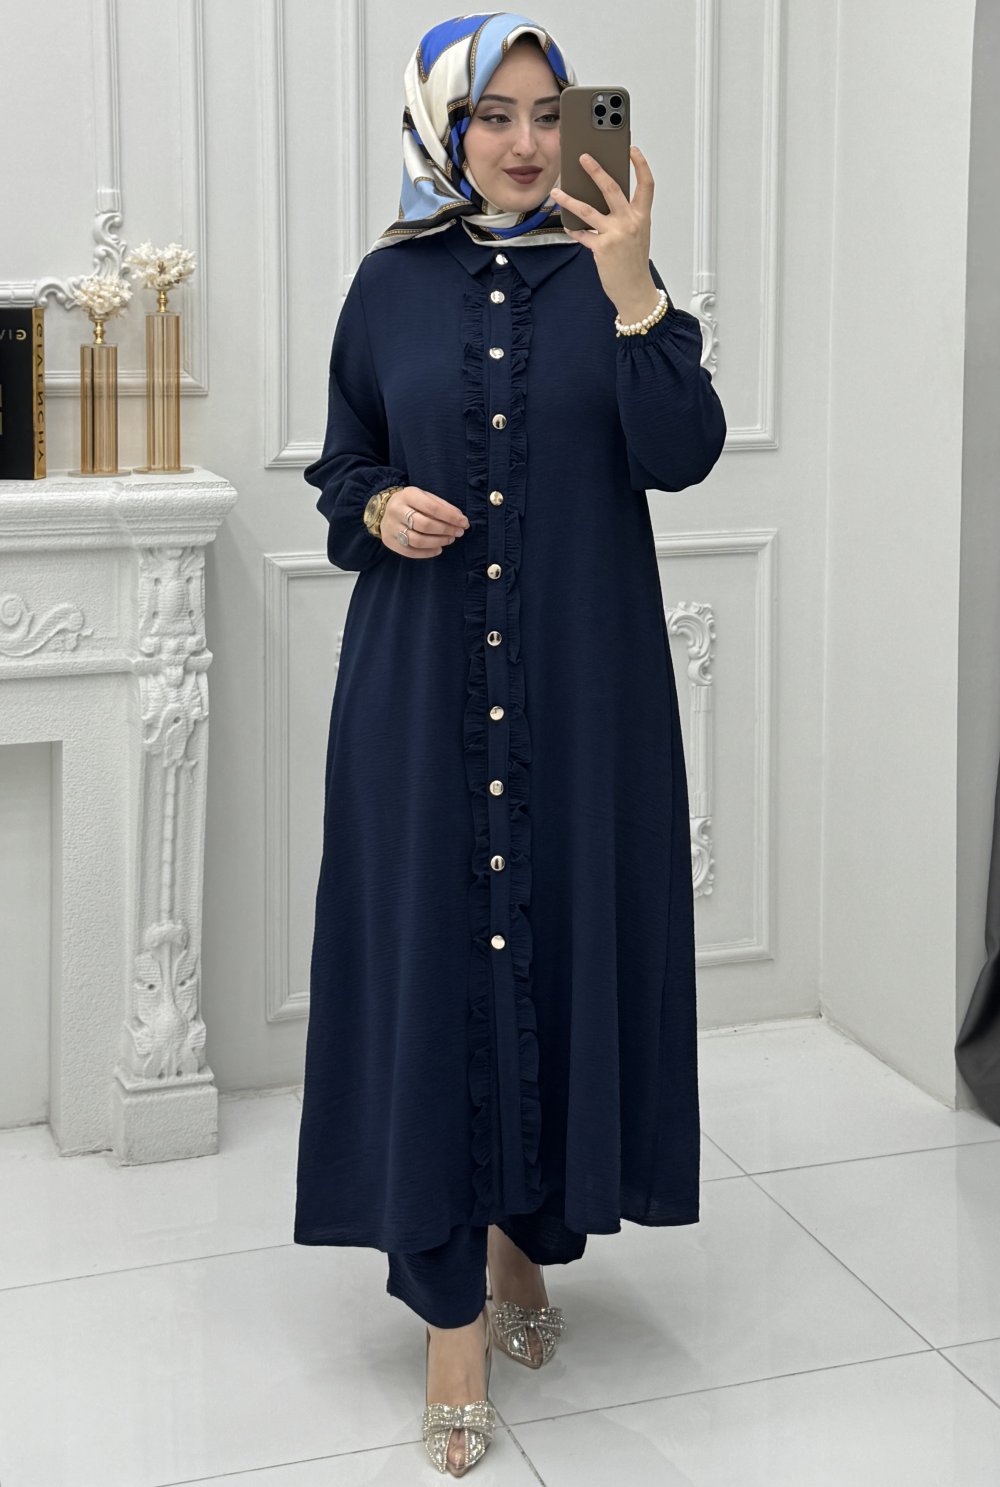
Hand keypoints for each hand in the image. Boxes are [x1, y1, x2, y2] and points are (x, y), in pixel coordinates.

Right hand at [380, 486, 467, 558]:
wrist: (383, 509)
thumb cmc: (412, 503)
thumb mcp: (425, 497)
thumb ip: (442, 506)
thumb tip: (461, 520)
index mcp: (408, 495)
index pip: (432, 508)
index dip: (450, 517)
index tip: (464, 523)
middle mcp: (397, 510)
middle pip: (425, 525)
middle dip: (445, 530)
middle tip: (458, 533)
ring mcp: (391, 527)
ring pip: (417, 540)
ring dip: (438, 542)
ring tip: (449, 540)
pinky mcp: (390, 541)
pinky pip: (410, 551)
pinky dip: (427, 553)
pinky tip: (438, 549)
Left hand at [550, 146, 658, 320]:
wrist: (634, 290)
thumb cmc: (633, 262)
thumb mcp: (636, 234)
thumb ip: (624, 216)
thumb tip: (602, 199)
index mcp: (642, 216)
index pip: (646, 185)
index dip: (641, 165)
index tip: (632, 150)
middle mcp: (630, 222)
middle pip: (612, 188)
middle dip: (596, 170)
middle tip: (583, 157)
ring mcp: (616, 234)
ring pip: (588, 210)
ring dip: (569, 199)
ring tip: (556, 192)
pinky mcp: (602, 248)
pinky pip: (582, 233)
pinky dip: (573, 229)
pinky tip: (567, 224)